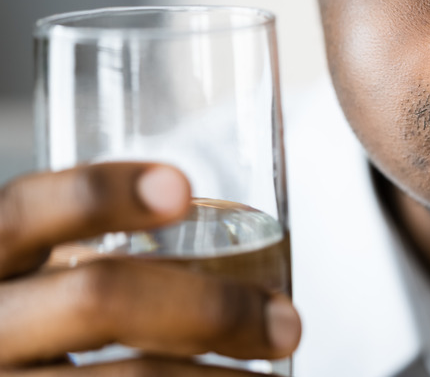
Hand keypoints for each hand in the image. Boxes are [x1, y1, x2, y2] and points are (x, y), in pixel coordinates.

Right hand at [0, 163, 300, 374]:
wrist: (9, 376)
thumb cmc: (35, 334)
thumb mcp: (38, 289)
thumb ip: (89, 264)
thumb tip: (219, 241)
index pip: (25, 212)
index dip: (100, 194)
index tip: (182, 188)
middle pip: (96, 297)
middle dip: (210, 308)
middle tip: (285, 323)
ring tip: (270, 376)